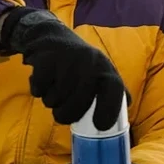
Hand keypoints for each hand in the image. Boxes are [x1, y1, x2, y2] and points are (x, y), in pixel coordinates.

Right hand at [0, 7, 126, 129]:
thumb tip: (125, 111)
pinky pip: (39, 90)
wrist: (51, 37)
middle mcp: (90, 61)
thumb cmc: (79, 64)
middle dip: (66, 115)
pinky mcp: (46, 59)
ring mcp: (68, 59)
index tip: (100, 126)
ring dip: (50, 101)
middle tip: (61, 113)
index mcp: (105, 68)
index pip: (114, 89)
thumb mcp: (100, 71)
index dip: (109, 110)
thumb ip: (112, 90)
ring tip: (54, 87)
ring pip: (55, 99)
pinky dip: (37, 90)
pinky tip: (43, 78)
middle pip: (77, 104)